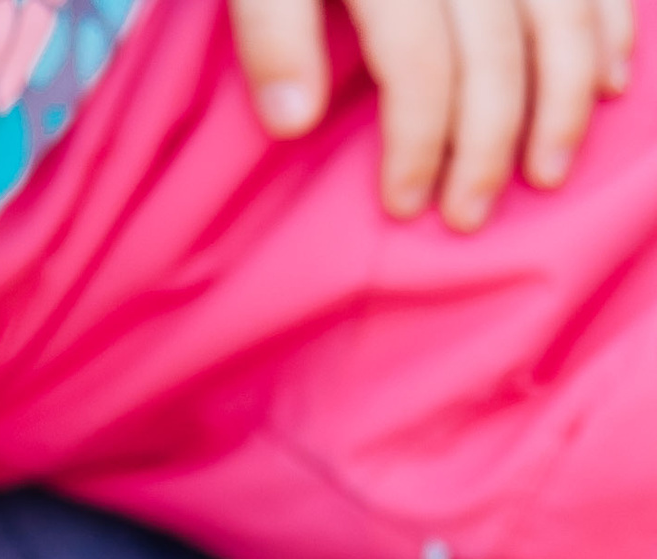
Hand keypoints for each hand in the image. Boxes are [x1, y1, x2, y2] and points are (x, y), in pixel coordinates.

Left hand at [233, 0, 632, 228]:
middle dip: (491, 142)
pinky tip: (612, 81)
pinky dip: (611, 24)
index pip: (420, 65)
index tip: (406, 205)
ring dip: (565, 97)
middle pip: (495, 51)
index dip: (419, 142)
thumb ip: (271, 34)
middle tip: (471, 215)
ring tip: (549, 168)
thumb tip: (293, 125)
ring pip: (562, 15)